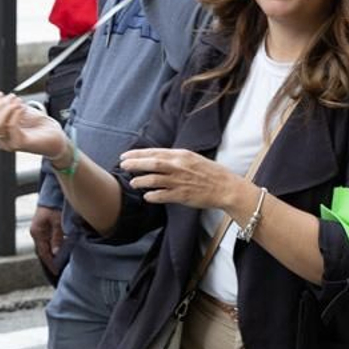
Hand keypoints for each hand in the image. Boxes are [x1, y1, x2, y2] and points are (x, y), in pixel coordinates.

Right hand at [0, 91, 68, 159]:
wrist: (57, 138)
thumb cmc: (39, 126)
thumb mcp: (20, 112)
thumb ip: (7, 106)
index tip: (0, 93)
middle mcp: (2, 140)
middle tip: (13, 97)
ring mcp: (10, 143)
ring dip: (7, 108)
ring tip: (19, 101)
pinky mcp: (21, 144)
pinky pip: (11, 127)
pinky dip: (16, 113)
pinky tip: (23, 108)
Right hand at [30, 205, 64, 271]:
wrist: (52, 193)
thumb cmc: (54, 205)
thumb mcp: (57, 222)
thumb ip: (57, 238)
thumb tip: (56, 253)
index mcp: (37, 232)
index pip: (43, 252)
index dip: (50, 263)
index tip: (56, 271)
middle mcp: (36, 232)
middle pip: (43, 251)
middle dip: (50, 260)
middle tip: (59, 269)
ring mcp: (39, 230)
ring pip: (45, 246)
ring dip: (52, 254)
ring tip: (60, 262)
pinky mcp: (43, 227)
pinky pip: (47, 240)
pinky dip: (53, 246)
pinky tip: (59, 250)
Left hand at [119, 148, 246, 211]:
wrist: (225, 187)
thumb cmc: (210, 173)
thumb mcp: (192, 159)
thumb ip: (175, 158)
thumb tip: (157, 158)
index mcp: (181, 155)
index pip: (155, 152)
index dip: (138, 154)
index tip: (125, 155)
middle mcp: (179, 166)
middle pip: (151, 163)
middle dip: (134, 164)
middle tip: (123, 165)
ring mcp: (180, 181)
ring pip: (153, 179)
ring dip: (140, 181)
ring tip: (132, 183)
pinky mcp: (182, 195)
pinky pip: (161, 195)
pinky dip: (152, 196)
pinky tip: (146, 196)